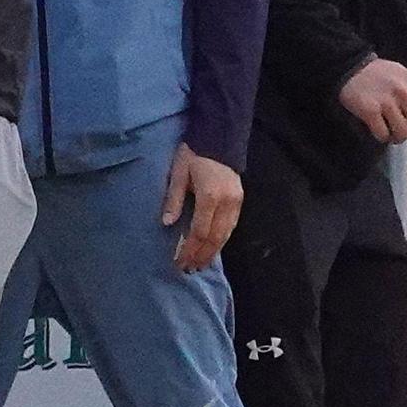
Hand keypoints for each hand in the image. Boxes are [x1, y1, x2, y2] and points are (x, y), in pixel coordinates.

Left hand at [163, 146, 242, 272]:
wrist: (219, 137)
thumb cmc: (194, 154)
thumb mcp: (179, 173)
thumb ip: (174, 199)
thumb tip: (167, 223)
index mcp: (209, 196)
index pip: (199, 231)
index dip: (189, 249)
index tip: (179, 262)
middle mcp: (226, 202)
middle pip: (214, 237)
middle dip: (201, 255)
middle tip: (190, 269)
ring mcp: (236, 202)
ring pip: (226, 234)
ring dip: (213, 251)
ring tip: (201, 264)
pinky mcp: (240, 200)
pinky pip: (231, 226)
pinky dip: (222, 240)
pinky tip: (213, 247)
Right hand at [338, 56, 406, 144]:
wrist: (349, 65)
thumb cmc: (378, 74)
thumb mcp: (402, 75)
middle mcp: (403, 91)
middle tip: (405, 134)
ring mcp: (386, 101)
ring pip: (403, 133)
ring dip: (397, 138)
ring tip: (390, 133)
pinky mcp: (370, 110)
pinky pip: (383, 134)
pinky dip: (381, 137)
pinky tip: (377, 130)